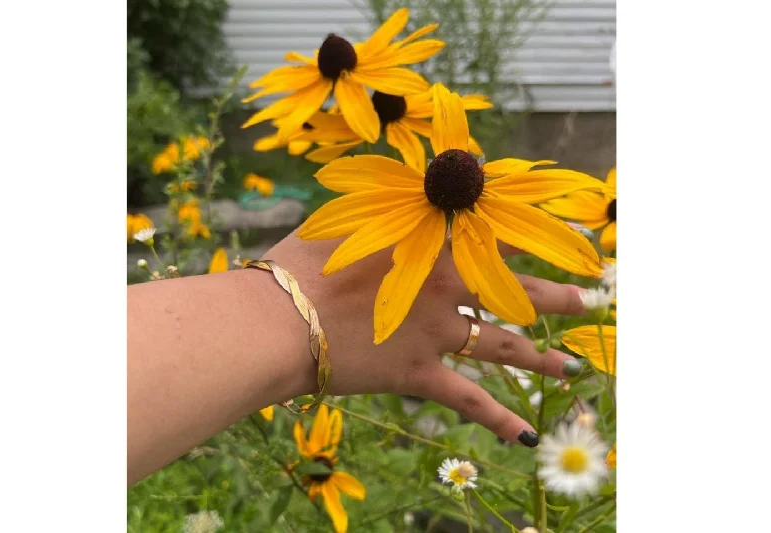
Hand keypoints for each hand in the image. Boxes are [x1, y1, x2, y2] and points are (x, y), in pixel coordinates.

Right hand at [264, 229, 586, 446]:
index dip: (531, 240)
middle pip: (515, 295)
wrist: (280, 319)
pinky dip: (498, 420)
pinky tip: (527, 434)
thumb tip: (406, 179)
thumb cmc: (303, 262)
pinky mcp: (417, 374)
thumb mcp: (345, 219)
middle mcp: (445, 289)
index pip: (495, 240)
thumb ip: (384, 204)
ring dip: (539, 359)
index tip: (562, 244)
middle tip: (586, 304)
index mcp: (431, 247)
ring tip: (569, 367)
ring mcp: (435, 334)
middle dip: (554, 300)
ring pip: (502, 347)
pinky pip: (468, 401)